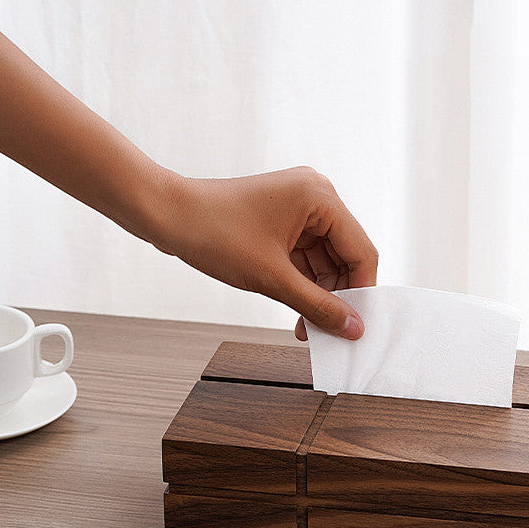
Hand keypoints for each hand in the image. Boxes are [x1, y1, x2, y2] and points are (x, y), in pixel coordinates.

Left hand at [156, 166, 377, 339]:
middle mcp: (316, 196)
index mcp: (321, 197)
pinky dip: (303, 283)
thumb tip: (352, 328)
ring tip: (308, 327)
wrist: (166, 216)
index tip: (356, 324)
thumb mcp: (273, 278)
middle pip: (345, 256)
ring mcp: (299, 207)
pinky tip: (298, 311)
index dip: (362, 292)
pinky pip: (306, 257)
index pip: (361, 251)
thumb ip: (318, 305)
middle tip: (330, 331)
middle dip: (337, 295)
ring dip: (319, 294)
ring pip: (325, 261)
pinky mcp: (284, 220)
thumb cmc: (214, 234)